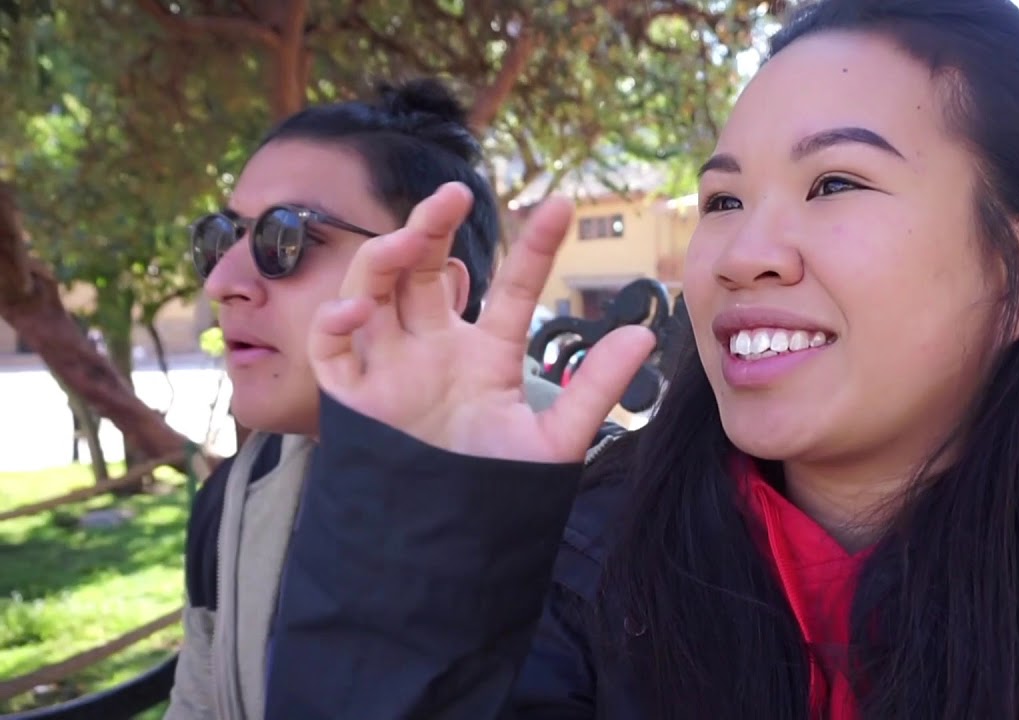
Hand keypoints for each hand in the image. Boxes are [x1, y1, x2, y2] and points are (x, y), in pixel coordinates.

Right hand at [308, 182, 655, 462]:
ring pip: (375, 287)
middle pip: (426, 268)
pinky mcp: (351, 394)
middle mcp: (434, 348)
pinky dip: (335, 319)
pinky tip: (358, 307)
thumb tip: (643, 335)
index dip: (535, 248)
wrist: (446, 549)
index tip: (563, 206)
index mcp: (485, 353)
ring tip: (412, 236)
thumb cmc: (496, 492)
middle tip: (455, 194)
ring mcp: (390, 365)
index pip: (511, 288)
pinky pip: (331, 345)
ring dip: (386, 254)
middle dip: (434, 225)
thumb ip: (592, 388)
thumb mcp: (554, 441)